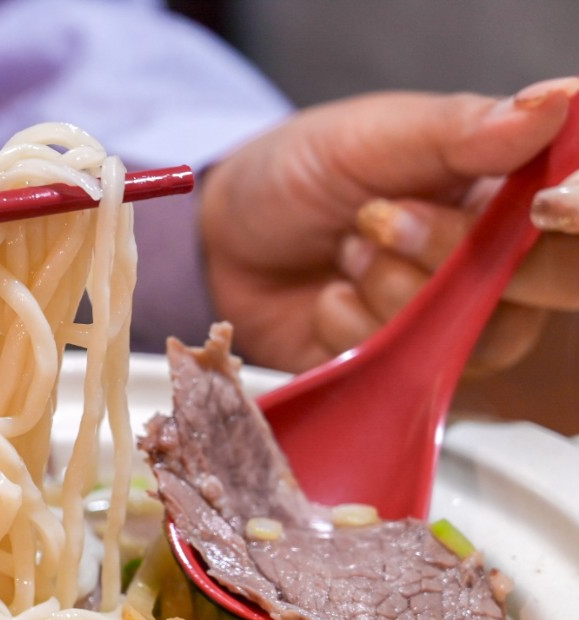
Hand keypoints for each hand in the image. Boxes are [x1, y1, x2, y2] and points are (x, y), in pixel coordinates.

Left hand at [199, 78, 578, 375]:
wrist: (222, 239)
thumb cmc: (300, 173)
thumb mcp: (373, 135)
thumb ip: (460, 129)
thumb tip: (554, 101)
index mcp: (505, 193)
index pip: (563, 224)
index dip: (542, 224)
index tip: (490, 212)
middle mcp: (494, 264)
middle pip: (521, 289)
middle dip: (437, 254)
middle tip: (376, 219)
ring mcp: (450, 324)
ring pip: (458, 335)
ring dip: (383, 290)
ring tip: (344, 250)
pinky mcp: (403, 370)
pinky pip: (400, 370)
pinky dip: (351, 329)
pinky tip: (330, 296)